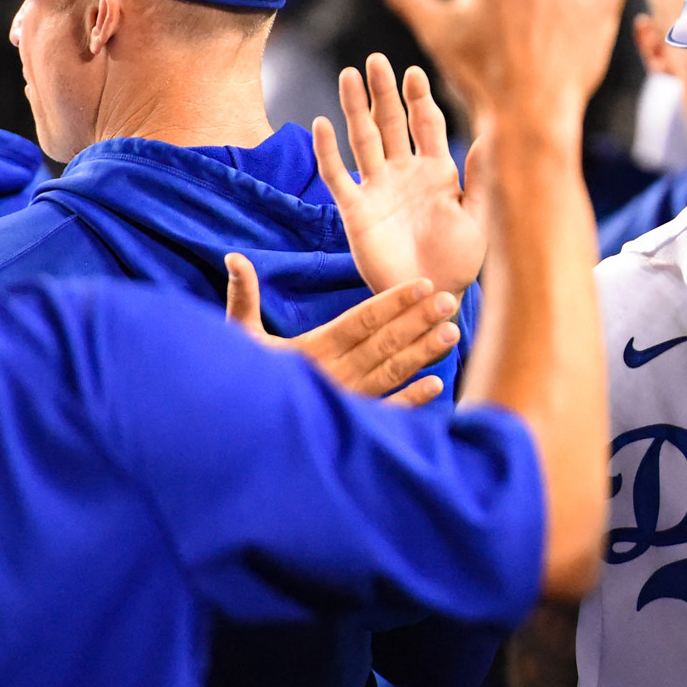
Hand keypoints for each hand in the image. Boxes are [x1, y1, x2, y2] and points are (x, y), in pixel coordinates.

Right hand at [224, 253, 461, 405]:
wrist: (241, 430)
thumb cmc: (245, 377)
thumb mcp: (242, 336)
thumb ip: (244, 297)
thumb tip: (234, 256)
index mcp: (314, 348)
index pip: (361, 320)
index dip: (393, 302)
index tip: (425, 285)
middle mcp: (334, 372)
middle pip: (384, 342)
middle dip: (418, 320)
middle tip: (450, 301)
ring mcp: (346, 397)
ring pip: (391, 372)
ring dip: (423, 354)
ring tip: (452, 334)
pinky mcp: (351, 422)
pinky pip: (386, 411)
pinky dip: (410, 400)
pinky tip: (436, 385)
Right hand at [315, 54, 487, 296]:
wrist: (433, 295)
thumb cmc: (460, 260)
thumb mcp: (479, 216)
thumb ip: (483, 177)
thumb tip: (496, 134)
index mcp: (438, 172)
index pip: (426, 125)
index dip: (420, 99)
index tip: (414, 71)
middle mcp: (405, 173)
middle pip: (391, 123)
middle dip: (384, 92)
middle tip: (377, 60)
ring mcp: (378, 188)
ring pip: (363, 139)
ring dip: (355, 109)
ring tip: (349, 75)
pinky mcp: (355, 210)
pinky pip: (337, 175)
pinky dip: (327, 152)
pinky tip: (321, 124)